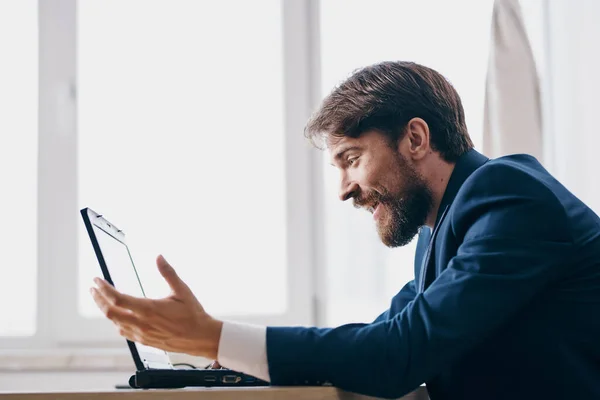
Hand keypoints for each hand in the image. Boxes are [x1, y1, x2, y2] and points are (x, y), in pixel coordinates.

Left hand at [90, 255, 222, 358]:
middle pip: (110, 312)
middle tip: (94, 289)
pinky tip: (118, 318)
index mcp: (149, 309)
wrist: (200, 337)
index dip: (104, 289)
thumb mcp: (182, 290)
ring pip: (115, 323)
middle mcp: (142, 323)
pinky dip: (117, 322)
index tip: (97, 280)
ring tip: (102, 300)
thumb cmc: (193, 314)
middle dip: (98, 299)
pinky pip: (124, 332)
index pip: (117, 299)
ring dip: (106, 311)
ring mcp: (142, 334)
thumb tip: (159, 257)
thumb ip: (168, 273)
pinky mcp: (145, 341)